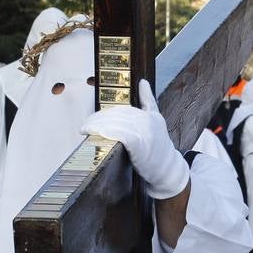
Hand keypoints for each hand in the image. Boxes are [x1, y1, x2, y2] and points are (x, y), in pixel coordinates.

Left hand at [81, 79, 188, 198]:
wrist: (168, 169)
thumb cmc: (159, 148)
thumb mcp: (156, 121)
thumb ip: (148, 101)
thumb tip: (143, 82)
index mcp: (149, 114)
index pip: (121, 110)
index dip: (103, 114)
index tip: (91, 120)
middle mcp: (147, 121)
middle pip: (116, 116)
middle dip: (97, 120)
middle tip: (85, 127)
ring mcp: (145, 132)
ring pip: (115, 124)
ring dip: (97, 126)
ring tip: (86, 131)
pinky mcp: (141, 143)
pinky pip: (120, 134)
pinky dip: (108, 132)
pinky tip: (97, 135)